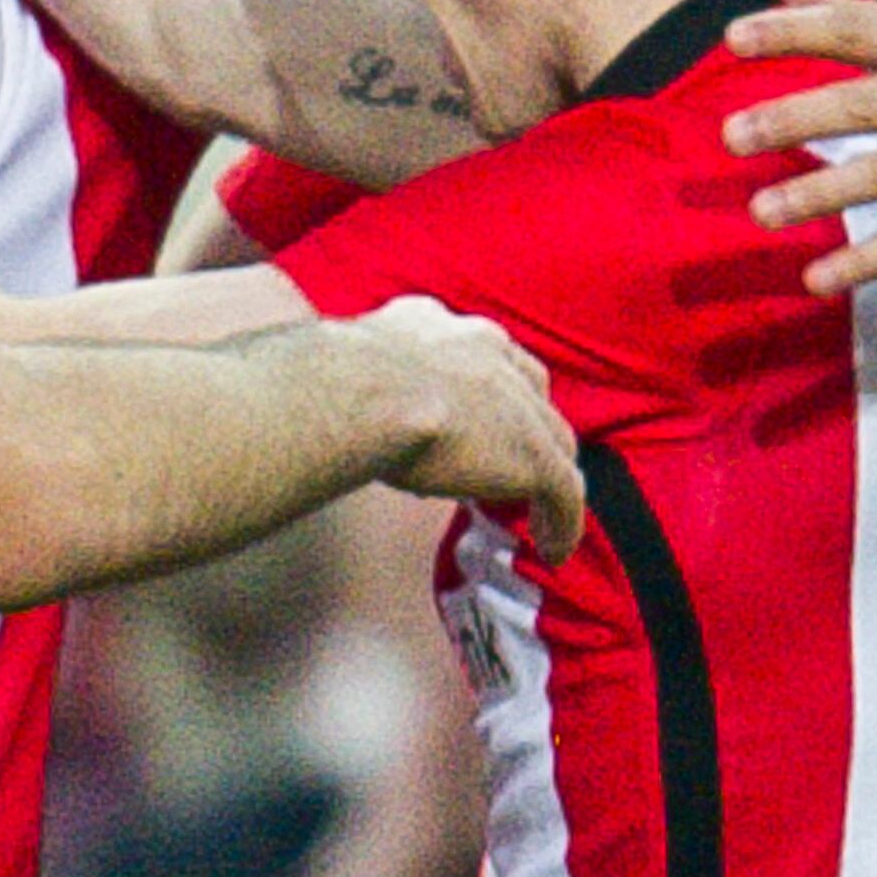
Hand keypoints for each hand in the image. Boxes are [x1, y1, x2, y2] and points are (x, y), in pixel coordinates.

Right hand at [344, 296, 582, 559]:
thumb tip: (313, 408)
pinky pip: (563, 493)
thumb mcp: (338, 365)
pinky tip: (551, 550)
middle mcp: (486, 350)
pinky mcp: (534, 453)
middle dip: (524, 421)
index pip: (476, 352)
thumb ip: (349, 380)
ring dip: (545, 475)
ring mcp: (517, 403)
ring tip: (536, 512)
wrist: (359, 391)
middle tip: (504, 461)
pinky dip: (561, 523)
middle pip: (528, 390)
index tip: (467, 416)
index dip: (479, 387)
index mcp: (435, 326)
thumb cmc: (329, 382)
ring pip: (552, 441)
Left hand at [719, 0, 876, 292]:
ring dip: (820, 195)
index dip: (795, 31)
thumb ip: (850, 13)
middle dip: (796, 119)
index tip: (732, 39)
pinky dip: (865, 261)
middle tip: (732, 134)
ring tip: (761, 212)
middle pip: (863, 105)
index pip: (855, 30)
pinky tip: (815, 278)